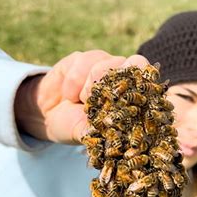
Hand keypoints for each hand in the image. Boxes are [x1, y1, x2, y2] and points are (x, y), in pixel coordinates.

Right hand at [15, 50, 148, 144]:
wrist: (46, 114)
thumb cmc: (75, 126)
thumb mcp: (87, 132)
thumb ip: (100, 131)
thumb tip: (115, 138)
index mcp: (132, 97)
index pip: (150, 84)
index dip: (146, 86)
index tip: (134, 97)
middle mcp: (123, 77)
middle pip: (136, 62)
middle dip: (118, 80)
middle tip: (99, 98)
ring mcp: (105, 64)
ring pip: (107, 64)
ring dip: (91, 85)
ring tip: (80, 101)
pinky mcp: (85, 58)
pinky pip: (84, 61)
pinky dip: (74, 80)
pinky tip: (68, 94)